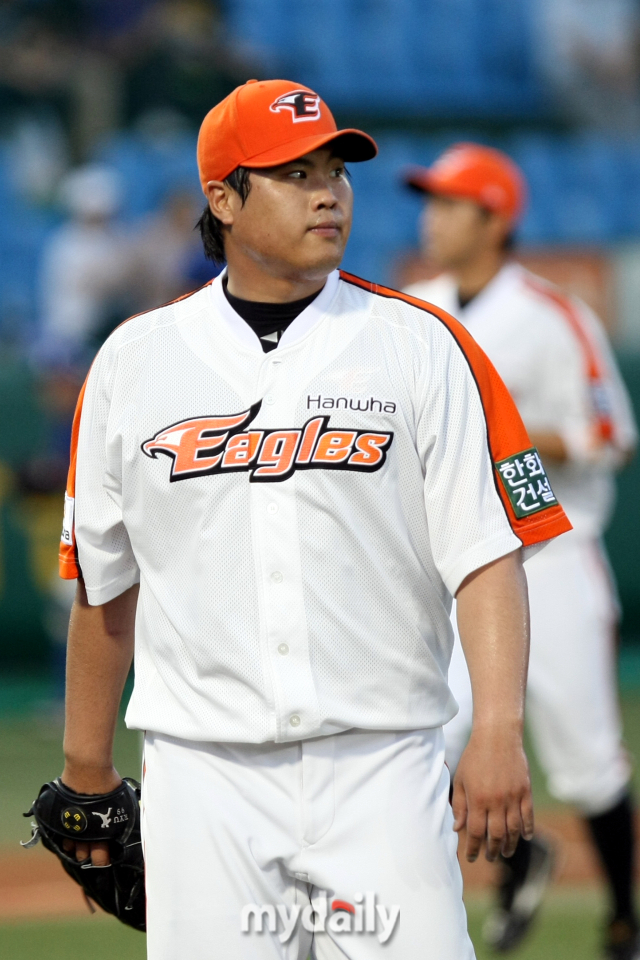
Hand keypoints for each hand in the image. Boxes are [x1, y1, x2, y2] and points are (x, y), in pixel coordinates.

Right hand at [59, 763, 122, 866]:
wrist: (88, 769)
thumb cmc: (109, 785)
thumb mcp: (122, 803)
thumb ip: (121, 818)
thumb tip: (126, 827)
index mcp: (102, 834)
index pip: (101, 859)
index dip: (104, 859)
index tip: (107, 856)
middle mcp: (84, 835)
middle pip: (84, 856)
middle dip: (90, 855)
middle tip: (95, 849)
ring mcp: (70, 828)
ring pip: (71, 848)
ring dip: (77, 847)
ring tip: (83, 841)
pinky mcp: (60, 819)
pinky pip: (61, 836)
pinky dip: (66, 837)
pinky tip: (71, 834)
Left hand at [451, 725, 533, 862]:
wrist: (497, 736)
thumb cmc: (474, 757)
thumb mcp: (460, 779)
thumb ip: (459, 805)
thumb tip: (457, 828)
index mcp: (477, 799)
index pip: (475, 832)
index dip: (472, 848)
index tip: (470, 857)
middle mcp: (496, 801)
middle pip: (496, 835)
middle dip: (492, 850)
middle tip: (490, 858)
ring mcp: (512, 797)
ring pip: (513, 829)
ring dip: (510, 844)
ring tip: (506, 853)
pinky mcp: (525, 791)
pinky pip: (528, 815)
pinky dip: (527, 828)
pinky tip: (524, 836)